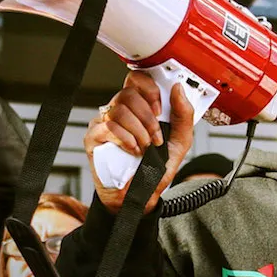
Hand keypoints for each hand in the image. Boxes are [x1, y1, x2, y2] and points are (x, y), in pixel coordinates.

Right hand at [85, 71, 193, 213]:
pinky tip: (132, 151)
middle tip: (155, 137)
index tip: (159, 109)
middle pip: (128, 93)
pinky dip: (125, 139)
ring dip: (138, 131)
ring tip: (144, 148)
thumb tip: (178, 89)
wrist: (140, 197)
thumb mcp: (179, 142)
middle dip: (147, 117)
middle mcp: (119, 112)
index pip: (137, 80)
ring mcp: (103, 124)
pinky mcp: (93, 139)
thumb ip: (183, 116)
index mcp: (138, 107)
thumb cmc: (154, 169)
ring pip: (118, 110)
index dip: (149, 89)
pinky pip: (107, 127)